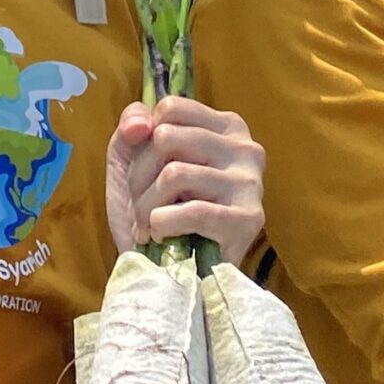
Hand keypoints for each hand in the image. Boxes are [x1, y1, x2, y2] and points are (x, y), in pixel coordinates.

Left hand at [105, 96, 265, 264]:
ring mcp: (250, 184)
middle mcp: (246, 148)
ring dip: (146, 207)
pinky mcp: (248, 220)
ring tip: (149, 225)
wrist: (170, 274)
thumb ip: (132, 126)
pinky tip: (163, 236)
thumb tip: (140, 124)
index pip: (170, 108)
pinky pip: (192, 211)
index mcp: (226, 126)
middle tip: (141, 205)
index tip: (146, 169)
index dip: (144, 140)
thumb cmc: (157, 213)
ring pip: (174, 174)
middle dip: (140, 177)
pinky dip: (163, 225)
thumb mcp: (134, 160)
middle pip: (166, 138)